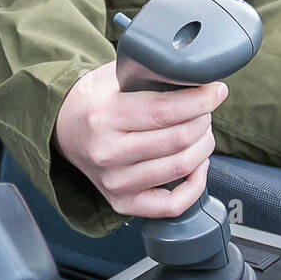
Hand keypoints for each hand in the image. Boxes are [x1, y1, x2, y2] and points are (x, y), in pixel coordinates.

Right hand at [54, 59, 225, 218]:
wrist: (64, 129)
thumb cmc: (96, 99)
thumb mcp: (115, 76)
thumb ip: (151, 75)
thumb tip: (197, 77)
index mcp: (104, 116)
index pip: (165, 110)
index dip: (200, 100)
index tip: (216, 91)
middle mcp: (108, 153)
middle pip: (178, 139)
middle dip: (203, 120)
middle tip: (206, 108)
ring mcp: (115, 182)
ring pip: (181, 167)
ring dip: (203, 146)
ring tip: (202, 130)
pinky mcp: (123, 203)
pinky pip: (173, 204)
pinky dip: (196, 184)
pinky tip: (197, 164)